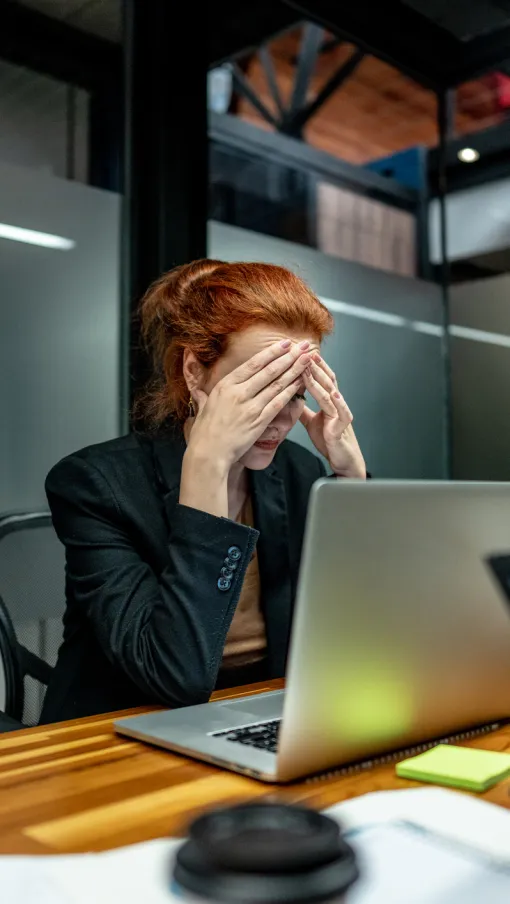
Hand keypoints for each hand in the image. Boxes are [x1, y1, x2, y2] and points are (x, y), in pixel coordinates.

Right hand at [188, 339, 311, 470]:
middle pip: (269, 370)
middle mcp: (239, 392)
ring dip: (294, 370)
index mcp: (226, 385)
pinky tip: (301, 382)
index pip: (254, 363)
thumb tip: (196, 386)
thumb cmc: (204, 432)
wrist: (208, 453)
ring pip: (277, 384)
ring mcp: (250, 406)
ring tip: (307, 359)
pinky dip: (291, 391)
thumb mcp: (203, 406)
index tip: (286, 343)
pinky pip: (279, 402)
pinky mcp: (259, 421)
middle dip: (289, 356)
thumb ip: (203, 392)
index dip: (272, 352)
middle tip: (304, 346)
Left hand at [300, 355, 365, 478]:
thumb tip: (293, 399)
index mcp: (329, 402)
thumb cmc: (330, 441)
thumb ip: (304, 410)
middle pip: (326, 381)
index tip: (301, 353)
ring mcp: (341, 415)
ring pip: (330, 393)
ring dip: (320, 379)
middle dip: (314, 366)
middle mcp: (337, 405)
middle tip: (304, 352)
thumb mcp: (312, 423)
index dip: (312, 366)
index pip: (322, 379)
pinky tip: (333, 393)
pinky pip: (341, 413)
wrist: (342, 460)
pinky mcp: (342, 428)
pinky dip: (337, 402)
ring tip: (311, 367)